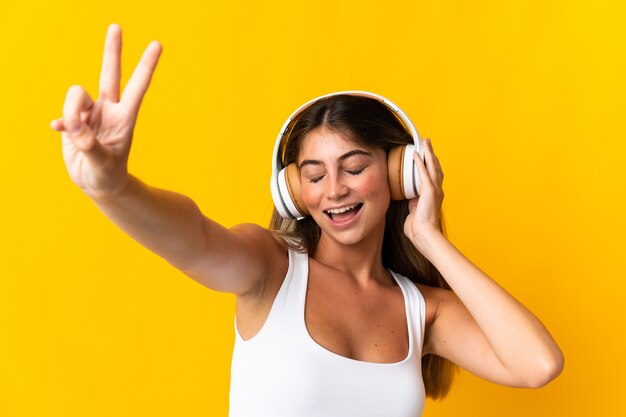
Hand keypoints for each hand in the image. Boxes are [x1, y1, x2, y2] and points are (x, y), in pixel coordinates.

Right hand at [50, 24, 161, 198]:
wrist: (98, 184)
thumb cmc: (108, 176)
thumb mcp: (103, 165)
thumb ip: (89, 145)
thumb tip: (73, 127)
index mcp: (125, 117)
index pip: (137, 86)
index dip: (146, 66)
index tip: (157, 44)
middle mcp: (109, 110)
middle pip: (110, 74)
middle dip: (112, 50)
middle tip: (117, 26)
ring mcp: (91, 114)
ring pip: (75, 96)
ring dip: (71, 114)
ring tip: (75, 137)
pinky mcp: (74, 121)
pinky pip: (63, 114)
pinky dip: (61, 123)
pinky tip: (61, 133)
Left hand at [404, 138, 444, 249]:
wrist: (424, 235)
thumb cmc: (418, 228)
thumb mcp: (413, 212)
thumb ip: (412, 204)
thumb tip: (408, 199)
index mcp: (433, 196)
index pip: (433, 176)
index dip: (430, 164)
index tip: (426, 155)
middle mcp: (437, 191)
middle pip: (435, 167)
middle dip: (431, 154)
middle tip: (427, 143)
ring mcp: (435, 190)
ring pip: (432, 167)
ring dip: (428, 153)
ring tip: (425, 143)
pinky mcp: (430, 191)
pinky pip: (424, 173)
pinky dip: (420, 163)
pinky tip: (416, 154)